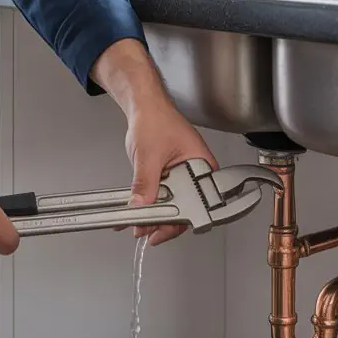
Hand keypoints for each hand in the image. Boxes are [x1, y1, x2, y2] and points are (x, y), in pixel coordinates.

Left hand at [124, 98, 216, 245]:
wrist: (145, 107)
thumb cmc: (157, 119)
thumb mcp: (149, 155)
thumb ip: (145, 183)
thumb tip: (141, 205)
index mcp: (202, 165)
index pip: (196, 203)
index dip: (178, 220)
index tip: (161, 230)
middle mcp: (195, 173)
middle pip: (183, 208)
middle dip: (162, 222)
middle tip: (146, 231)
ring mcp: (181, 175)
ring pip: (171, 204)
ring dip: (153, 215)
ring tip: (138, 224)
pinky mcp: (168, 176)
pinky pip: (160, 195)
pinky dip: (148, 205)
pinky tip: (135, 213)